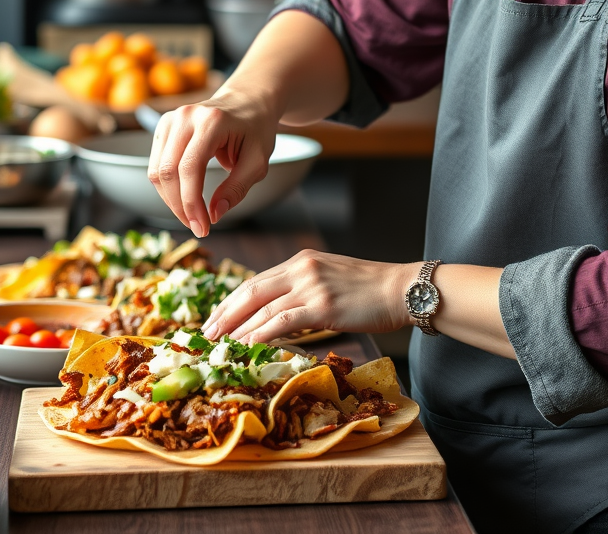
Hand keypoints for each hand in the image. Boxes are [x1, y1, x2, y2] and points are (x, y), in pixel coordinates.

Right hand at [147, 87, 277, 236]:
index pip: (190, 167)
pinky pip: (156, 165)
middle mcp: (185, 116)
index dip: (192, 203)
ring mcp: (170, 119)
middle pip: (167, 171)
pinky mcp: (163, 127)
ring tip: (193, 216)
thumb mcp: (258, 160)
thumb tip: (214, 214)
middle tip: (198, 228)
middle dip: (180, 207)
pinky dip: (167, 188)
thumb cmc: (256, 130)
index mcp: (212, 120)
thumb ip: (238, 188)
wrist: (247, 101)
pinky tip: (185, 199)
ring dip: (171, 200)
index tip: (204, 228)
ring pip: (156, 171)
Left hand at [203, 249, 416, 343]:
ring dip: (237, 330)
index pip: (256, 281)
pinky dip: (259, 335)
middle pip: (250, 292)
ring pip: (262, 309)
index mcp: (301, 260)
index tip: (216, 319)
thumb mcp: (330, 276)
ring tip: (220, 347)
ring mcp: (311, 286)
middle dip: (225, 315)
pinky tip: (246, 346)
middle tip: (206, 335)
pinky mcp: (322, 306)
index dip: (232, 302)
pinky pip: (282, 321)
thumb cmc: (370, 288)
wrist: (401, 288)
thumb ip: (304, 287)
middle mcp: (301, 268)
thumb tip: (278, 312)